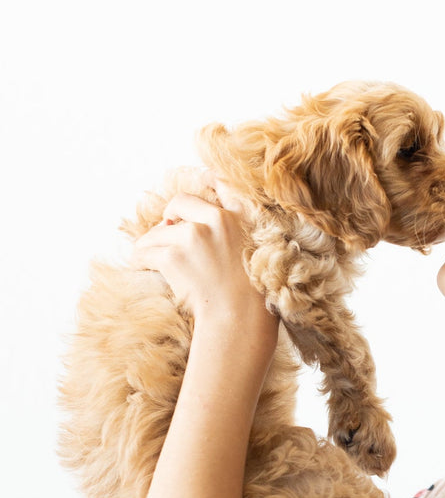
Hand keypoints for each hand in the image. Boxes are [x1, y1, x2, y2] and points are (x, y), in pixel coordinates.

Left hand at [132, 181, 267, 329]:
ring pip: (156, 232)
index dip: (206, 178)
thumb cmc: (246, 294)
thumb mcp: (252, 251)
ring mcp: (195, 236)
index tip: (198, 180)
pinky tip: (140, 267)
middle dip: (168, 220)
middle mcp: (219, 219)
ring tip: (150, 260)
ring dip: (150, 246)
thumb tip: (178, 219)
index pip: (222, 182)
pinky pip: (143, 252)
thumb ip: (231, 230)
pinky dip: (138, 261)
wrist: (239, 319)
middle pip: (179, 203)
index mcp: (241, 217)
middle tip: (164, 236)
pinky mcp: (174, 255)